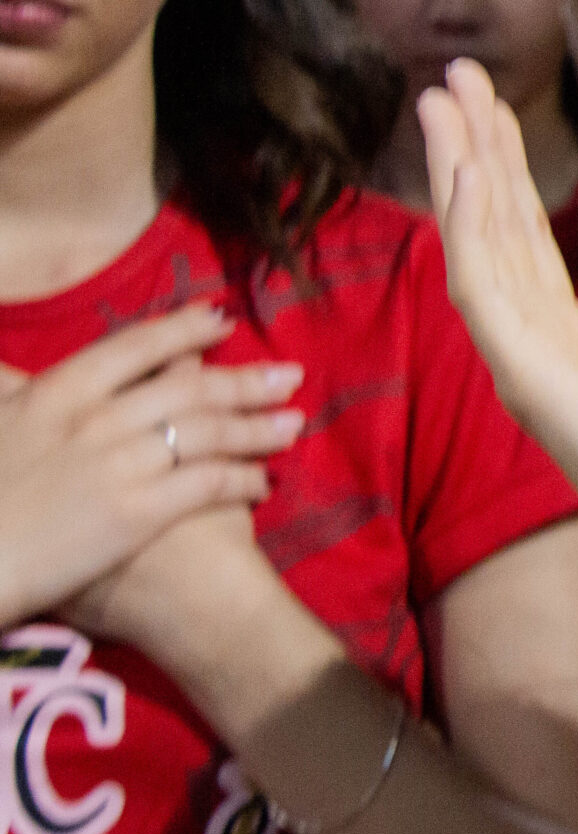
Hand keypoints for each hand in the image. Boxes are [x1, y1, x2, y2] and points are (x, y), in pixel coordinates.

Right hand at [0, 305, 302, 627]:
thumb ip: (16, 392)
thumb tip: (13, 374)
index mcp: (57, 390)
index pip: (135, 346)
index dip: (185, 330)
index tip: (222, 321)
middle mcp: (95, 418)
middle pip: (189, 388)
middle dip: (245, 380)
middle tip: (290, 374)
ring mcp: (119, 463)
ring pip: (208, 432)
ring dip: (258, 426)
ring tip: (294, 422)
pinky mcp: (138, 512)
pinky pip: (207, 484)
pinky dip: (243, 479)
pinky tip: (264, 482)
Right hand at [421, 61, 577, 607]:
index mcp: (563, 343)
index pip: (522, 239)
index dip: (502, 170)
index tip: (488, 106)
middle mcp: (528, 345)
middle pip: (491, 227)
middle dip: (472, 148)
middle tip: (451, 73)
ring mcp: (520, 358)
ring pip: (477, 242)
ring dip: (460, 167)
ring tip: (444, 94)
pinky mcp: (523, 372)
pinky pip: (484, 286)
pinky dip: (470, 227)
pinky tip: (462, 170)